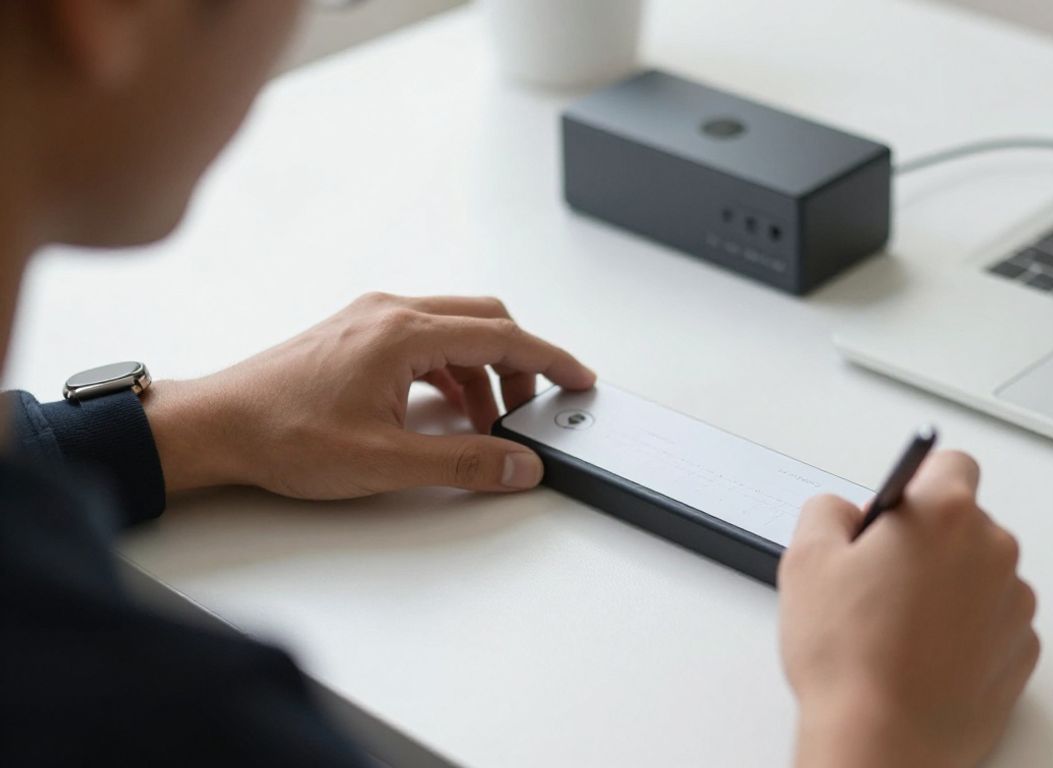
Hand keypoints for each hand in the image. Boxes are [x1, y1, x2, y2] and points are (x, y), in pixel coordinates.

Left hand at [143, 293, 595, 497]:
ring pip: (456, 329)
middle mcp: (390, 313)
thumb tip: (520, 464)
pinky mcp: (357, 334)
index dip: (550, 360)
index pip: (503, 336)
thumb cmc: (283, 435)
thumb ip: (464, 463)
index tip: (580, 379)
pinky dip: (453, 370)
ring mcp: (371, 319)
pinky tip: (447, 412)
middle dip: (520, 365)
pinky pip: (426, 339)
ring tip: (486, 425)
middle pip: (485, 321)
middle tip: (530, 411)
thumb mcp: (385, 462)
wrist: (215, 426)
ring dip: (484, 371)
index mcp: (403, 332)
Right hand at [778, 451, 1038, 767]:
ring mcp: (1014, 604)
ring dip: (948, 588)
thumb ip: (827, 511)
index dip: (917, 486)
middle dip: (928, 542)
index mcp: (944, 514)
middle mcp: (992, 551)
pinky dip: (966, 632)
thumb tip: (845, 513)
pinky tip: (923, 656)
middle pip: (964, 522)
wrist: (883, 741)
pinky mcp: (1022, 652)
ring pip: (980, 574)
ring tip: (897, 628)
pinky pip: (993, 623)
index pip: (950, 464)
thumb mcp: (806, 560)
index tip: (897, 512)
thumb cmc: (850, 659)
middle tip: (878, 581)